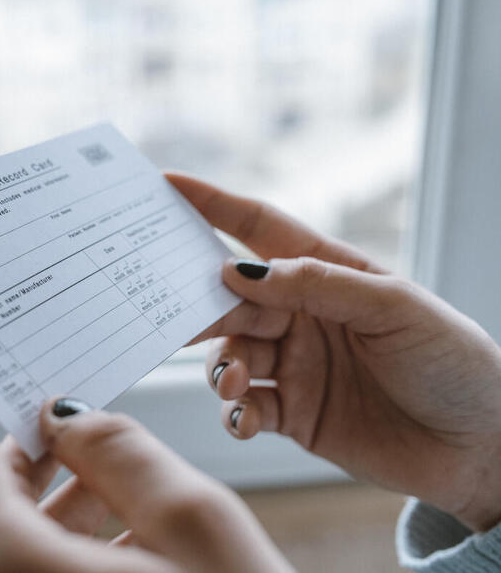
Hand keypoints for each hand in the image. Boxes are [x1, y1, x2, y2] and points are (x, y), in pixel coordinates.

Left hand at [0, 318, 291, 572]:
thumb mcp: (199, 530)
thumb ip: (124, 454)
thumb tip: (67, 419)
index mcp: (12, 568)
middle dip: (13, 432)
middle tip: (37, 376)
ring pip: (8, 528)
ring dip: (50, 481)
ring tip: (94, 439)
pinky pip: (29, 560)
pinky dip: (64, 525)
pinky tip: (115, 504)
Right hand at [169, 173, 500, 531]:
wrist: (482, 448)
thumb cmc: (453, 362)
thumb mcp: (393, 307)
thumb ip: (316, 284)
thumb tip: (239, 270)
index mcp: (327, 273)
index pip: (259, 229)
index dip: (212, 204)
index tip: (166, 186)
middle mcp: (302, 315)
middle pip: (231, 298)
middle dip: (200, 303)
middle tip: (175, 314)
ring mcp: (295, 365)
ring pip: (230, 354)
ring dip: (221, 366)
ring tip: (236, 381)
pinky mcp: (293, 413)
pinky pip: (245, 407)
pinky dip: (234, 413)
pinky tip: (245, 417)